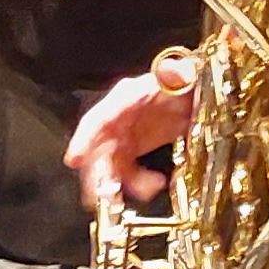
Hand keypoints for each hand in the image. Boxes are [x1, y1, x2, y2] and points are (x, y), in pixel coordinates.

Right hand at [68, 53, 196, 219]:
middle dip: (97, 174)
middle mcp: (118, 118)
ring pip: (110, 165)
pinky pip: (126, 172)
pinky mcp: (133, 150)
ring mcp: (124, 136)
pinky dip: (137, 184)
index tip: (73, 159)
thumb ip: (176, 74)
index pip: (99, 117)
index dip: (84, 139)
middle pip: (98, 148)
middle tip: (101, 197)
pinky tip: (155, 185)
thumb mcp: (182, 74)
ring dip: (119, 184)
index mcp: (126, 96)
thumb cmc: (183, 79)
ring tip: (144, 191)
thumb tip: (172, 71)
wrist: (194, 92)